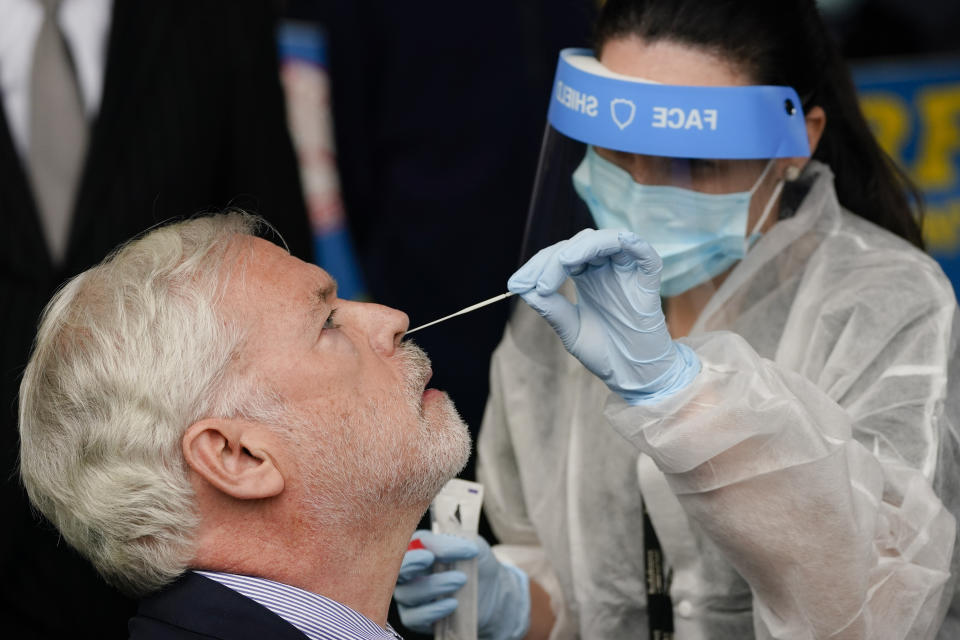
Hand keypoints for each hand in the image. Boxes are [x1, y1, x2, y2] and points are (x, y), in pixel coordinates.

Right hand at [394, 531, 530, 639]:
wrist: (493, 592)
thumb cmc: (477, 563)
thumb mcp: (472, 545)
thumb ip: (451, 541)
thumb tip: (430, 543)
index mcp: (417, 548)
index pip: (404, 547)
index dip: (413, 551)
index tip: (429, 555)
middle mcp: (408, 571)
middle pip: (395, 569)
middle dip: (410, 565)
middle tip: (431, 560)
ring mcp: (408, 595)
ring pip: (406, 593)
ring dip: (433, 586)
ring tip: (461, 580)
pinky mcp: (415, 617)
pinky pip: (413, 617)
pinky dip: (432, 611)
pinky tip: (452, 603)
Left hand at [508, 228, 699, 404]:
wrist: (634, 375)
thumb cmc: (605, 352)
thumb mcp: (569, 328)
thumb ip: (550, 306)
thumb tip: (522, 287)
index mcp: (587, 277)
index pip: (560, 256)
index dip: (537, 265)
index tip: (515, 285)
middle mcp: (607, 269)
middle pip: (578, 244)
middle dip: (551, 259)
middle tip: (534, 284)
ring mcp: (628, 271)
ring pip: (606, 240)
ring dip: (582, 246)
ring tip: (562, 263)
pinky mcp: (649, 278)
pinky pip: (643, 251)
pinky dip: (627, 242)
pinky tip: (604, 246)